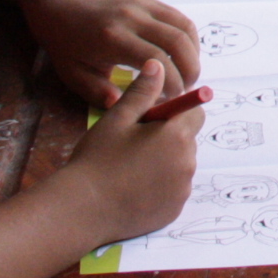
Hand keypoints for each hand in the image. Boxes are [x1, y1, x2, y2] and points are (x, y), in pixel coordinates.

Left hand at [23, 0, 203, 113]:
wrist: (65, 8)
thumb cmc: (69, 46)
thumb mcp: (74, 75)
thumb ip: (98, 93)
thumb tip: (123, 105)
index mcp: (113, 38)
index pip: (156, 58)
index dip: (172, 81)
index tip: (171, 99)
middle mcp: (132, 17)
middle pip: (177, 41)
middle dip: (190, 69)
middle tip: (186, 90)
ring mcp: (143, 5)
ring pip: (184, 28)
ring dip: (193, 55)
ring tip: (187, 75)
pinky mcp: (150, 1)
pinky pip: (180, 20)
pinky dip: (189, 41)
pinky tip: (182, 58)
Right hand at [54, 57, 205, 245]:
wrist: (82, 210)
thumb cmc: (97, 160)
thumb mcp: (117, 118)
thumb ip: (141, 91)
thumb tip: (157, 65)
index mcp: (176, 136)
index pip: (195, 113)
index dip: (175, 111)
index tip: (151, 117)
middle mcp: (187, 163)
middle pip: (188, 140)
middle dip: (169, 137)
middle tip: (134, 144)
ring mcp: (182, 191)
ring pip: (180, 166)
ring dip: (165, 162)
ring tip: (130, 168)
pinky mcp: (174, 211)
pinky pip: (174, 191)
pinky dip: (160, 187)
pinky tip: (133, 189)